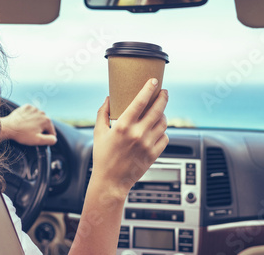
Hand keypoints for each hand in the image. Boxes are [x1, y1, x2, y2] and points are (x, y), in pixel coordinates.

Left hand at [0, 104, 56, 145]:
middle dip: (40, 129)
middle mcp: (42, 112)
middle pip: (45, 124)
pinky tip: (24, 122)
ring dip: (35, 123)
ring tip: (27, 128)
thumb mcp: (37, 140)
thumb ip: (49, 140)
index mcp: (46, 120)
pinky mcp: (27, 107)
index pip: (51, 131)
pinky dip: (29, 117)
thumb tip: (54, 139)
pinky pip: (31, 113)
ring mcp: (34, 108)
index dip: (46, 137)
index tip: (38, 139)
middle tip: (31, 134)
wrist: (8, 127)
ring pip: (38, 118)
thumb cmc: (22, 134)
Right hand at [91, 78, 168, 197]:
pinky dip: (163, 131)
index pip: (140, 101)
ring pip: (163, 123)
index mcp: (123, 126)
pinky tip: (157, 129)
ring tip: (159, 111)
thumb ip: (103, 113)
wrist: (111, 182)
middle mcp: (137, 134)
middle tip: (164, 92)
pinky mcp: (154, 154)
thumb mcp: (98, 133)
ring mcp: (147, 144)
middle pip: (157, 109)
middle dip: (163, 97)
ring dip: (163, 114)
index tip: (154, 81)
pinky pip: (165, 137)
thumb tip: (109, 98)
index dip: (148, 89)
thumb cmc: (102, 157)